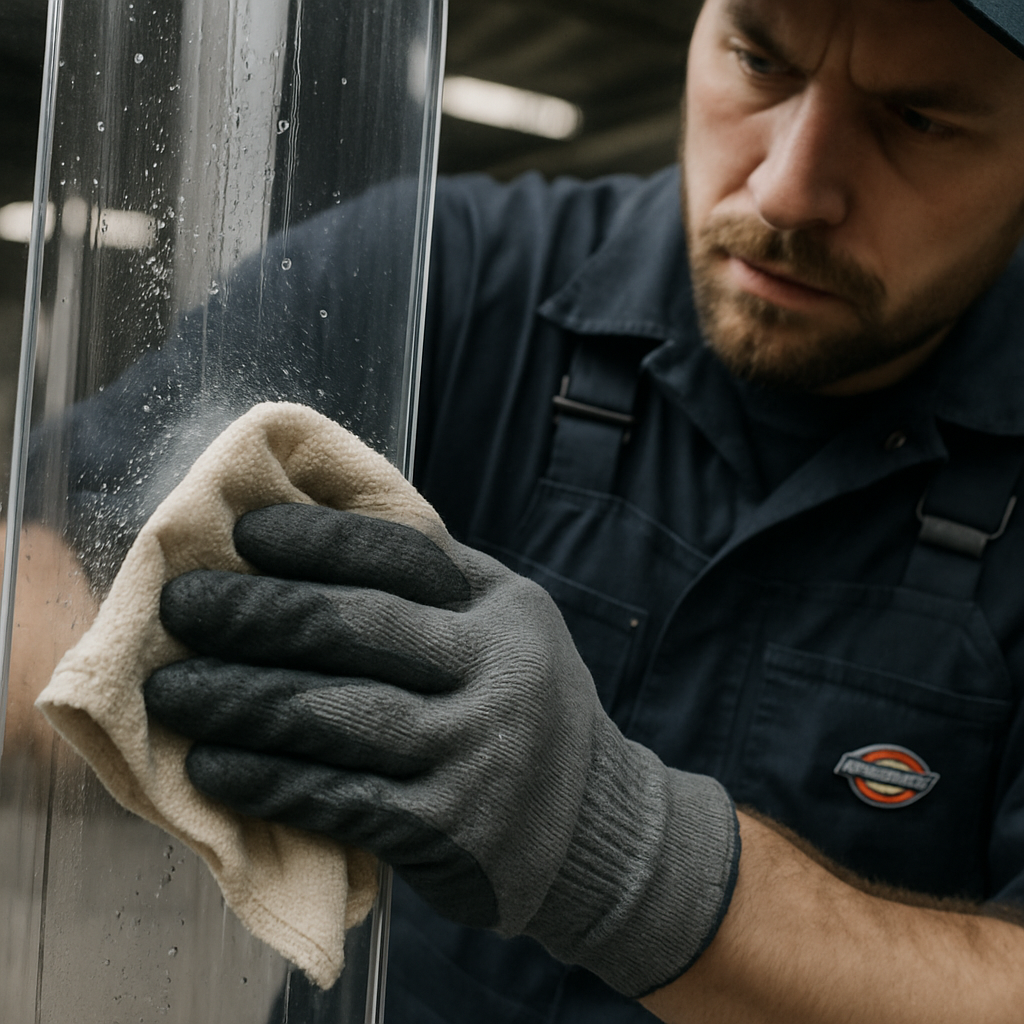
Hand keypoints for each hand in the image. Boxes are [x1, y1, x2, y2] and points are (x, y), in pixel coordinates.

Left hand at [143, 503, 738, 996]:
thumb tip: (311, 533)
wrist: (592, 826)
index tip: (242, 532)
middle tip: (181, 606)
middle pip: (353, 626)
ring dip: (237, 700)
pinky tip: (214, 767)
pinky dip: (266, 780)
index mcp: (502, 606)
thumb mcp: (500, 626)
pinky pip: (337, 796)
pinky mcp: (447, 828)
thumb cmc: (521, 707)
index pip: (397, 553)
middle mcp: (495, 669)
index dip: (313, 539)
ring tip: (171, 692)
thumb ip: (427, 586)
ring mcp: (474, 751)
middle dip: (252, 613)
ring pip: (333, 714)